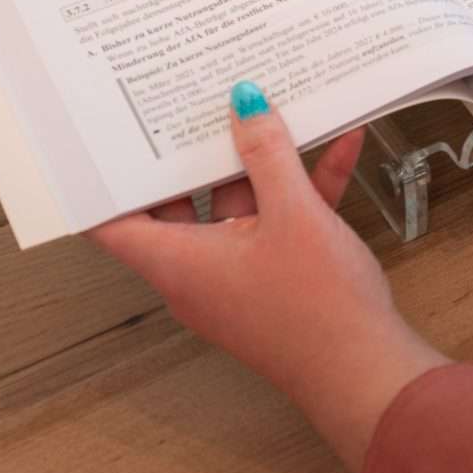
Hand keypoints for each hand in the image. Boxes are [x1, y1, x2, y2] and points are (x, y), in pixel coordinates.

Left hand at [91, 84, 448, 472]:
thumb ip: (268, 155)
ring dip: (261, 165)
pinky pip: (280, 223)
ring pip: (239, 208)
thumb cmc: (317, 306)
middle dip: (194, 154)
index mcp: (180, 262)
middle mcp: (200, 272)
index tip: (107, 138)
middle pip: (182, 203)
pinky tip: (339, 146)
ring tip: (271, 110)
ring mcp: (240, 276)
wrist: (367, 371)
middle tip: (196, 102)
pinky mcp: (278, 279)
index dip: (105, 182)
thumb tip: (244, 104)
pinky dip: (303, 188)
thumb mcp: (294, 214)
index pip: (115, 223)